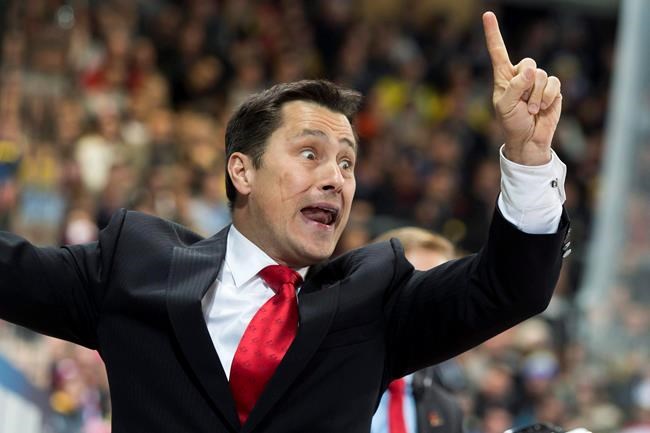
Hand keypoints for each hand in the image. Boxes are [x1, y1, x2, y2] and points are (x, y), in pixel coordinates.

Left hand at [483, 11, 561, 165]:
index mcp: (503, 77)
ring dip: (535, 96)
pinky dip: (547, 97)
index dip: (493, 34)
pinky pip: (553, 83)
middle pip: (527, 62)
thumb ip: (515, 87)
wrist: (528, 139)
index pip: (498, 52)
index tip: (487, 15)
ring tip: (531, 110)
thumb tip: (530, 70)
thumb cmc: (512, 123)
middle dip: (526, 84)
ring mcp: (537, 81)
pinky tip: (543, 108)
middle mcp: (520, 75)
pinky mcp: (552, 88)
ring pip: (540, 75)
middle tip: (523, 104)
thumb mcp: (505, 106)